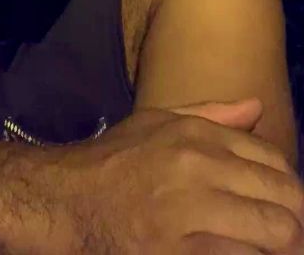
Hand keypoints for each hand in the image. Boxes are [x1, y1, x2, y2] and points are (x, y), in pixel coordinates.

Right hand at [67, 97, 303, 253]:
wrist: (67, 200)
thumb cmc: (114, 160)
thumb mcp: (157, 122)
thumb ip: (211, 114)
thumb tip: (256, 107)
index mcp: (198, 135)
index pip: (274, 159)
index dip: (288, 187)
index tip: (284, 205)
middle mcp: (200, 168)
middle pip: (284, 197)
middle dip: (294, 220)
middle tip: (288, 235)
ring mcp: (191, 213)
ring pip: (273, 233)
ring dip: (278, 246)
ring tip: (271, 249)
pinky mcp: (179, 254)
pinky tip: (241, 254)